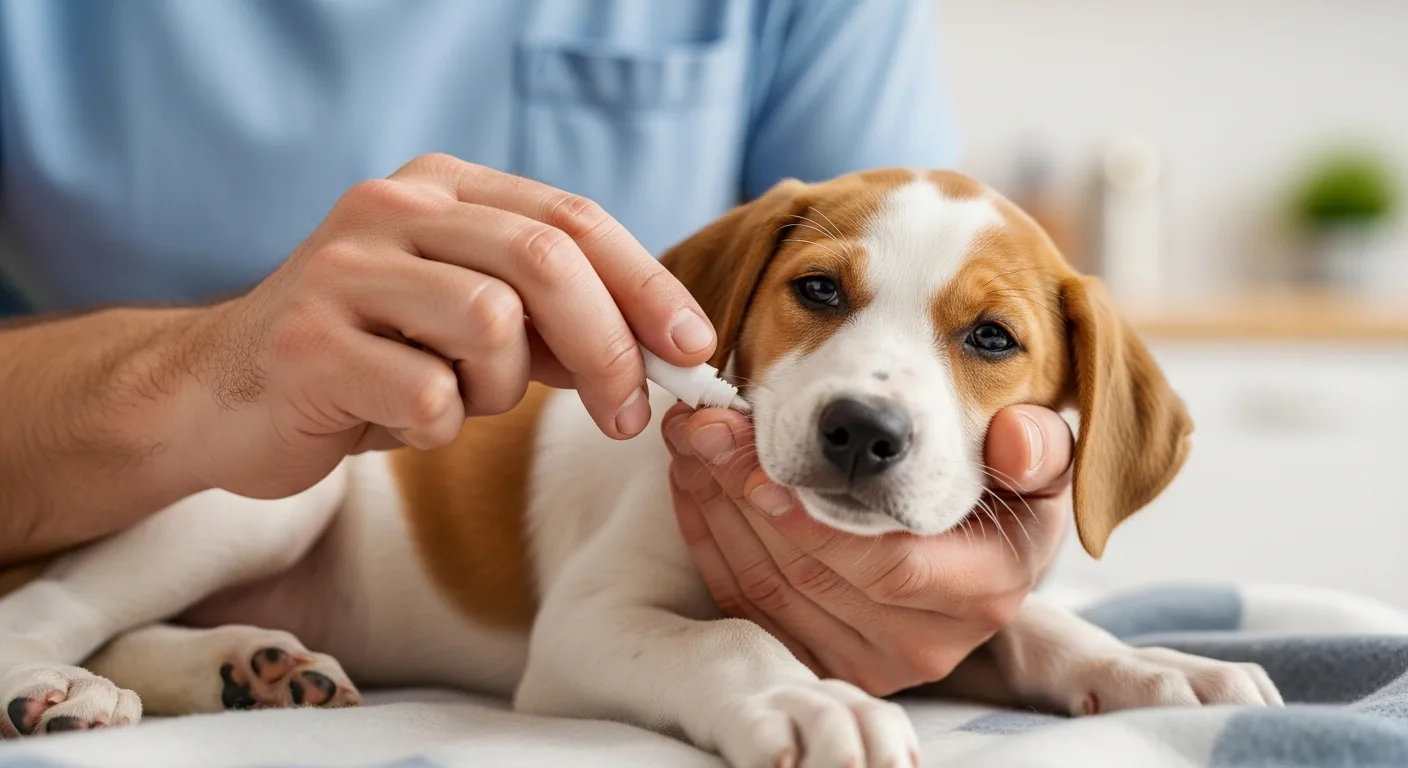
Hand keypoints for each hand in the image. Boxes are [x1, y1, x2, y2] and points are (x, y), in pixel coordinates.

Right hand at [172, 154, 715, 497]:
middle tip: (626, 415)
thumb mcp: (471, 327)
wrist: (224, 394)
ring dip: (502, 389)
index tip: (692, 348)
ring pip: (490, 323)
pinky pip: (428, 396)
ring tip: (460, 400)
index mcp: (443, 189)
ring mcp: (343, 269)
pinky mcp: (307, 342)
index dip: (646, 284)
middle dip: (608, 346)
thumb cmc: (370, 359)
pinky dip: (439, 427)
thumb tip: (664, 352)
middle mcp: (393, 210)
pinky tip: (404, 421)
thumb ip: (555, 324)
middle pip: (544, 260)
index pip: (573, 218)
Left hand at [663, 403, 1072, 695]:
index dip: (811, 515)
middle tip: (701, 423)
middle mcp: (926, 639)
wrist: (976, 538)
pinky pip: (746, 605)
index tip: (754, 453)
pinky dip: (710, 539)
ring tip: (690, 437)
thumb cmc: (1001, 485)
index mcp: (983, 587)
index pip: (885, 564)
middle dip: (743, 492)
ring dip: (717, 507)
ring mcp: (867, 659)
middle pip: (811, 575)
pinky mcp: (819, 656)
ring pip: (769, 590)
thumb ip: (1038, 447)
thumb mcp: (1037, 462)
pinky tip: (692, 482)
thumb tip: (1016, 441)